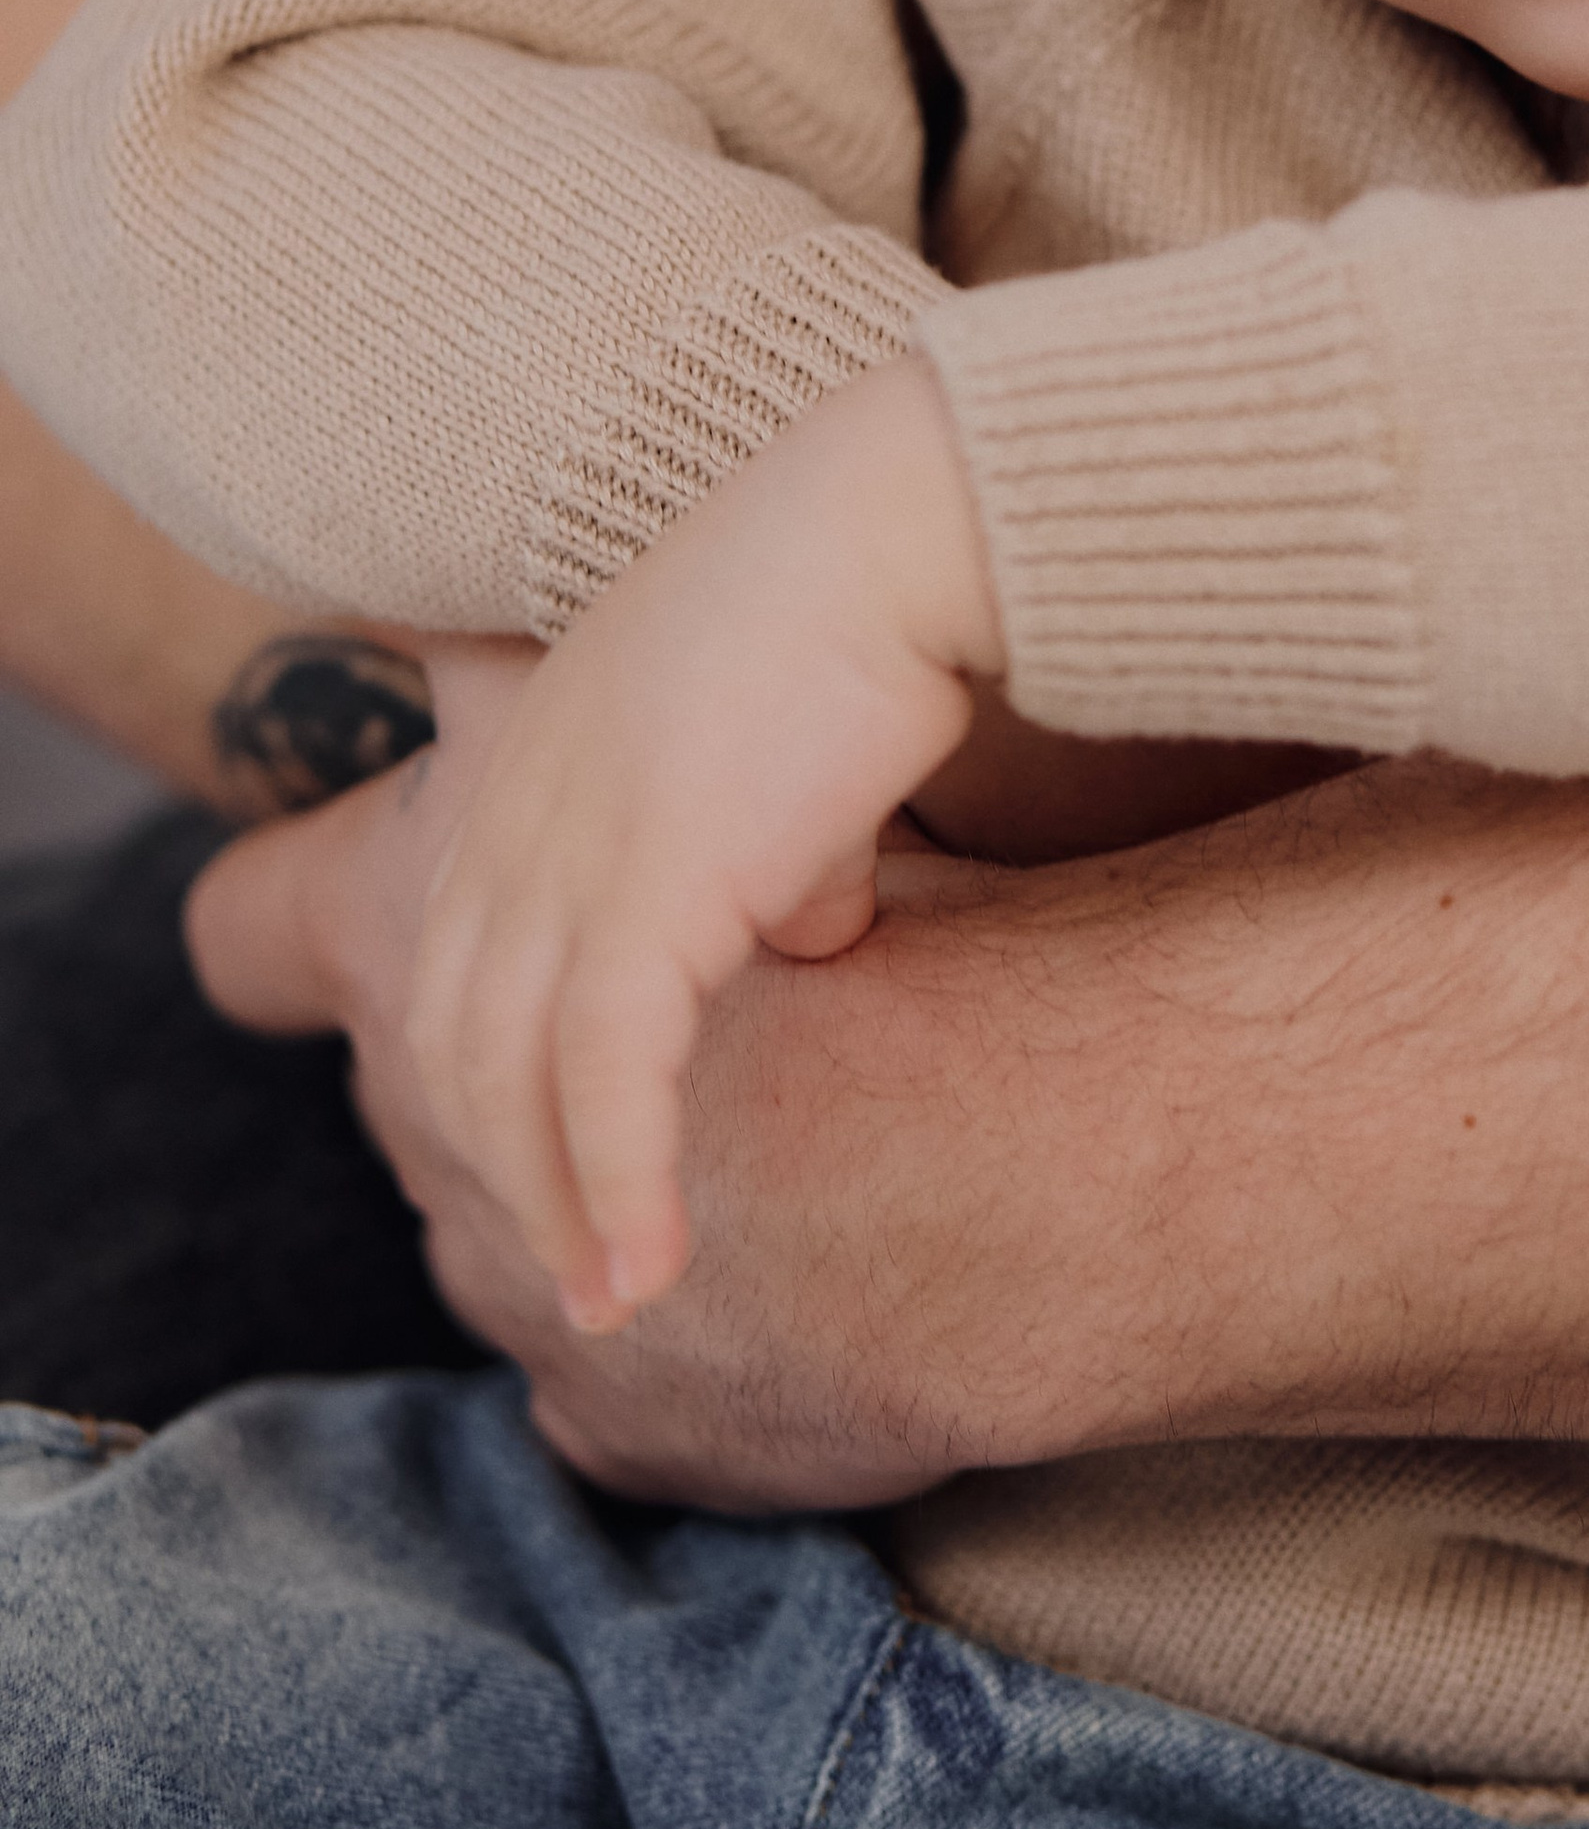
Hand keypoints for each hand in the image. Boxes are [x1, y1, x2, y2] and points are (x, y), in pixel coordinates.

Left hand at [399, 357, 999, 1334]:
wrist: (900, 527)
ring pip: (507, 1078)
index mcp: (529, 759)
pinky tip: (651, 1271)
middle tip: (575, 1274)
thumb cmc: (870, 610)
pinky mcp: (645, 883)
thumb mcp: (786, 746)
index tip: (538, 1167)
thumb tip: (813, 933)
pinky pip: (603, 1077)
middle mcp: (516, 805)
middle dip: (504, 1173)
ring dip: (556, 1209)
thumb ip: (771, 846)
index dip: (479, 1075)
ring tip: (611, 1301)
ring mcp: (565, 842)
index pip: (453, 952)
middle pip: (450, 1036)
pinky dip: (620, 1185)